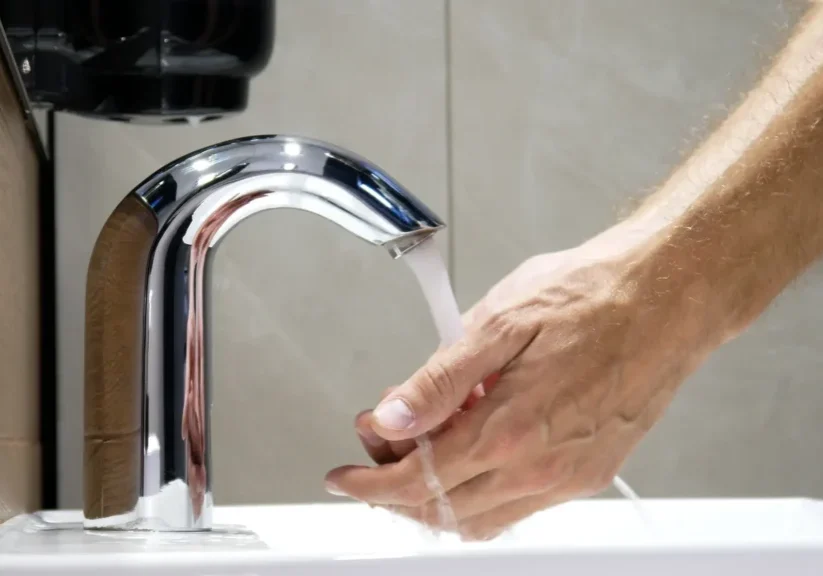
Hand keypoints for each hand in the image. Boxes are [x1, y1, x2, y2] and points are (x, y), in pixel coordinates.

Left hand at [326, 235, 710, 540]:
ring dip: (438, 491)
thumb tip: (393, 416)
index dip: (370, 482)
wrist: (669, 296)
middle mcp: (540, 467)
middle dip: (396, 486)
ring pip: (481, 516)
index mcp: (509, 428)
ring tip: (425, 441)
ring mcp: (568, 478)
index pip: (418, 479)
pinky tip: (476, 442)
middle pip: (443, 509)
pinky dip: (481, 488)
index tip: (345, 476)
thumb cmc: (593, 296)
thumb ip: (440, 380)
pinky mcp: (589, 472)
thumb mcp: (499, 321)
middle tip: (379, 445)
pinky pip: (519, 506)